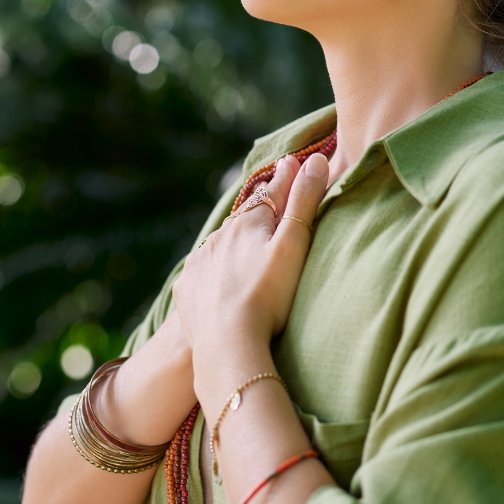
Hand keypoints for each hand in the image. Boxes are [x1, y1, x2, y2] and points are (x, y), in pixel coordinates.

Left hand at [173, 152, 328, 385]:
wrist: (227, 344)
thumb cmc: (268, 294)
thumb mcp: (294, 243)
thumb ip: (304, 201)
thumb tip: (314, 159)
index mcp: (248, 221)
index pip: (273, 192)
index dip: (286, 178)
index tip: (292, 162)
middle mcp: (220, 235)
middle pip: (245, 216)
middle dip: (259, 208)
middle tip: (270, 199)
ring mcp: (200, 262)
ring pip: (222, 243)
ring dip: (235, 239)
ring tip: (246, 242)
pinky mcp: (188, 288)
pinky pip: (203, 272)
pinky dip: (215, 269)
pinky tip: (221, 279)